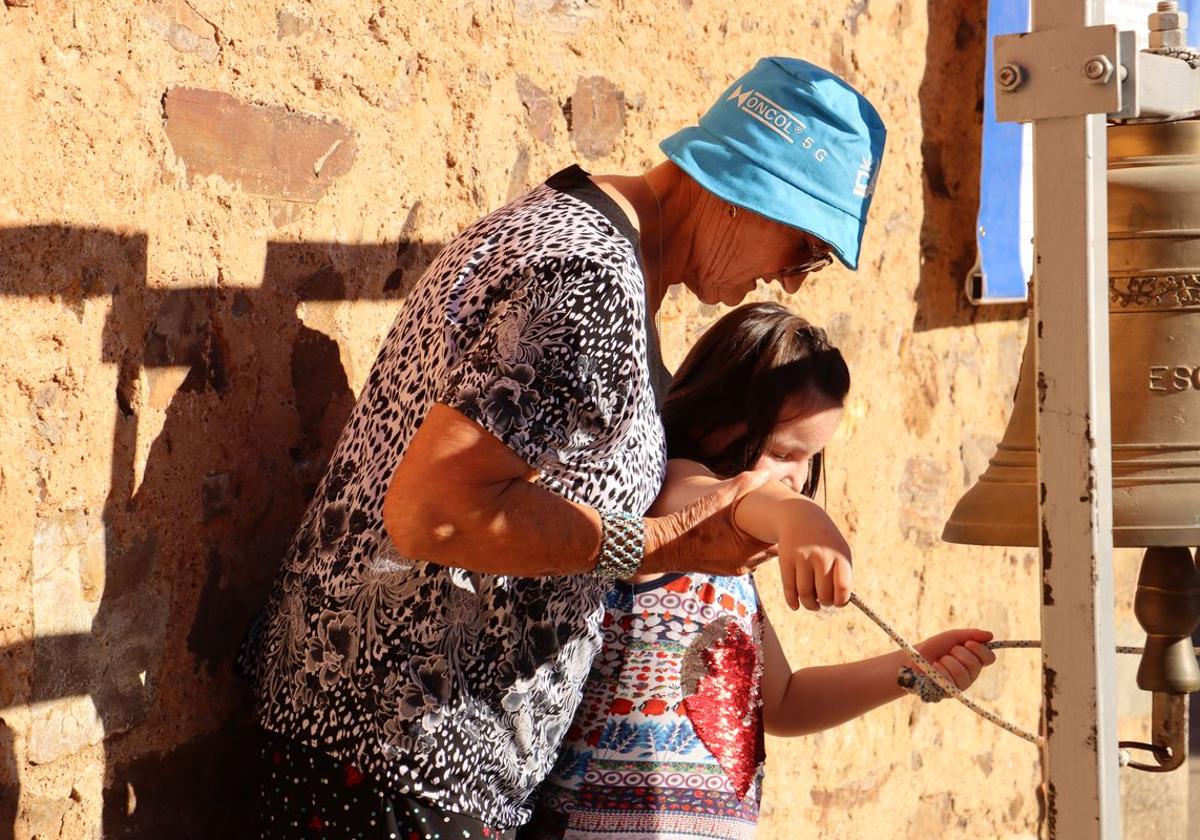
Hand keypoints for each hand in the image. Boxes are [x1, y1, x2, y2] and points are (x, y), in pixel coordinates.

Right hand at [643, 471, 776, 575]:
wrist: (662, 547)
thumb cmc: (689, 522)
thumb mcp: (716, 499)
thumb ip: (743, 485)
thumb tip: (764, 473)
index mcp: (746, 550)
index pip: (779, 543)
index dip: (783, 529)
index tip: (784, 515)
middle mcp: (743, 565)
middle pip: (771, 552)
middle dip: (773, 536)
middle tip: (776, 518)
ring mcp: (733, 570)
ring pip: (758, 557)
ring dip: (760, 543)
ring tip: (760, 525)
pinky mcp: (723, 570)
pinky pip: (744, 560)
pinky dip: (747, 548)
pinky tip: (741, 533)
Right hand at [776, 500, 852, 610]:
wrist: (800, 518)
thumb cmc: (825, 542)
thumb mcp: (839, 552)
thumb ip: (843, 576)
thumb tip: (839, 603)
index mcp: (840, 556)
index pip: (842, 588)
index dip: (840, 601)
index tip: (837, 602)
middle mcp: (821, 556)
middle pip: (824, 595)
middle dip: (824, 603)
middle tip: (823, 601)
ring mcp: (802, 558)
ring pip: (805, 594)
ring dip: (809, 605)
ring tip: (812, 604)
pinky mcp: (786, 560)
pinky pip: (789, 588)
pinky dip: (792, 602)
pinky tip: (796, 605)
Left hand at [910, 629, 995, 690]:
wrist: (913, 659)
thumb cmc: (934, 648)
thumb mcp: (952, 637)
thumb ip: (971, 635)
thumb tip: (991, 635)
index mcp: (974, 662)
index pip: (989, 658)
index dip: (980, 650)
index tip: (967, 643)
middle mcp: (970, 675)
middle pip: (975, 664)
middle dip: (959, 653)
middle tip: (948, 652)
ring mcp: (961, 686)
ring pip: (962, 673)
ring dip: (948, 661)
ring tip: (939, 660)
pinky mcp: (949, 693)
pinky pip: (951, 681)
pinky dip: (940, 670)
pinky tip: (934, 667)